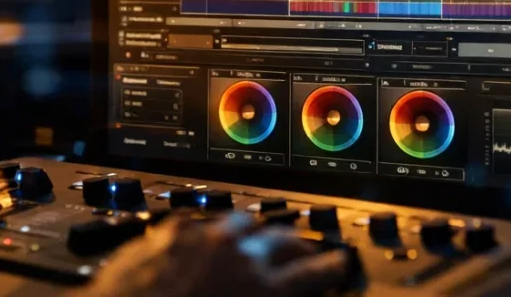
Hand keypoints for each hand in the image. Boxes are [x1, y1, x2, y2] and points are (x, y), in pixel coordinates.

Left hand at [91, 212, 350, 296]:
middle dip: (301, 247)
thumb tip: (281, 293)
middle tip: (306, 253)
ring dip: (257, 232)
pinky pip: (203, 223)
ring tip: (258, 240)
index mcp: (262, 290)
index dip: (332, 267)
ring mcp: (204, 238)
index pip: (314, 273)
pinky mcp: (171, 232)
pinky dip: (212, 232)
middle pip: (286, 240)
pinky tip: (208, 241)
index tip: (339, 263)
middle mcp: (239, 257)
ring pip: (246, 222)